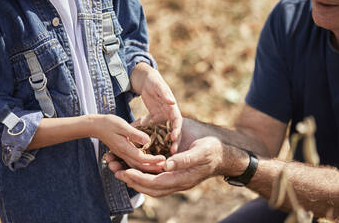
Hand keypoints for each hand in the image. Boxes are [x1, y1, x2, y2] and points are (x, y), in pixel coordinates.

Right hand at [92, 114, 165, 172]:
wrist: (95, 126)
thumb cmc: (109, 123)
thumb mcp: (123, 126)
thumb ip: (135, 134)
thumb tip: (147, 140)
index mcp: (125, 148)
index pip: (142, 158)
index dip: (153, 160)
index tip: (163, 158)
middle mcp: (124, 154)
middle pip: (140, 165)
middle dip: (153, 166)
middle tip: (165, 165)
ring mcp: (122, 154)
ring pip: (136, 165)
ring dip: (148, 167)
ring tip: (159, 166)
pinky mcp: (122, 152)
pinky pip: (133, 162)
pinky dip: (141, 164)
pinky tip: (148, 162)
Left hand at [107, 136, 224, 196]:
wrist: (222, 154)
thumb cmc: (212, 150)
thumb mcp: (201, 152)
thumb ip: (185, 159)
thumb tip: (167, 165)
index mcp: (182, 178)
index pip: (156, 183)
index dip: (139, 179)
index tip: (124, 172)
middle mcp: (176, 181)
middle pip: (150, 187)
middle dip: (132, 180)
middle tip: (115, 171)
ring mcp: (175, 179)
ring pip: (151, 184)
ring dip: (135, 178)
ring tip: (119, 169)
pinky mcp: (174, 173)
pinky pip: (156, 178)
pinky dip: (143, 174)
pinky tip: (135, 167)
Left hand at [131, 63, 181, 152]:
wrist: (146, 80)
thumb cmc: (154, 81)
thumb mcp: (158, 87)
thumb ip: (165, 94)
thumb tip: (172, 102)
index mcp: (172, 107)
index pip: (177, 121)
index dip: (177, 130)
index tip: (174, 138)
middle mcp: (168, 114)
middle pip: (172, 130)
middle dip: (172, 141)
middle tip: (171, 152)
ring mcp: (161, 117)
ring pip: (162, 132)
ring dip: (161, 142)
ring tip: (158, 153)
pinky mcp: (154, 118)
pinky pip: (151, 128)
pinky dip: (148, 135)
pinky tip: (142, 143)